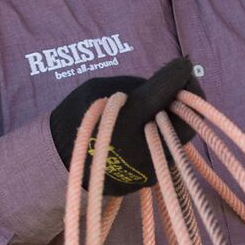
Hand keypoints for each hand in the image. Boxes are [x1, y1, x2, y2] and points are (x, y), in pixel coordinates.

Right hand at [49, 57, 196, 195]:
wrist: (57, 161)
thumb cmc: (76, 117)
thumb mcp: (101, 89)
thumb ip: (138, 88)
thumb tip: (171, 82)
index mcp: (129, 121)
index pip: (168, 92)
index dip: (180, 74)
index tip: (182, 64)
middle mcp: (144, 149)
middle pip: (188, 119)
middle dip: (187, 98)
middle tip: (178, 85)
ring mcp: (149, 169)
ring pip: (179, 137)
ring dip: (175, 118)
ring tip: (159, 106)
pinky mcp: (148, 180)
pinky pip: (166, 151)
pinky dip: (163, 135)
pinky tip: (149, 126)